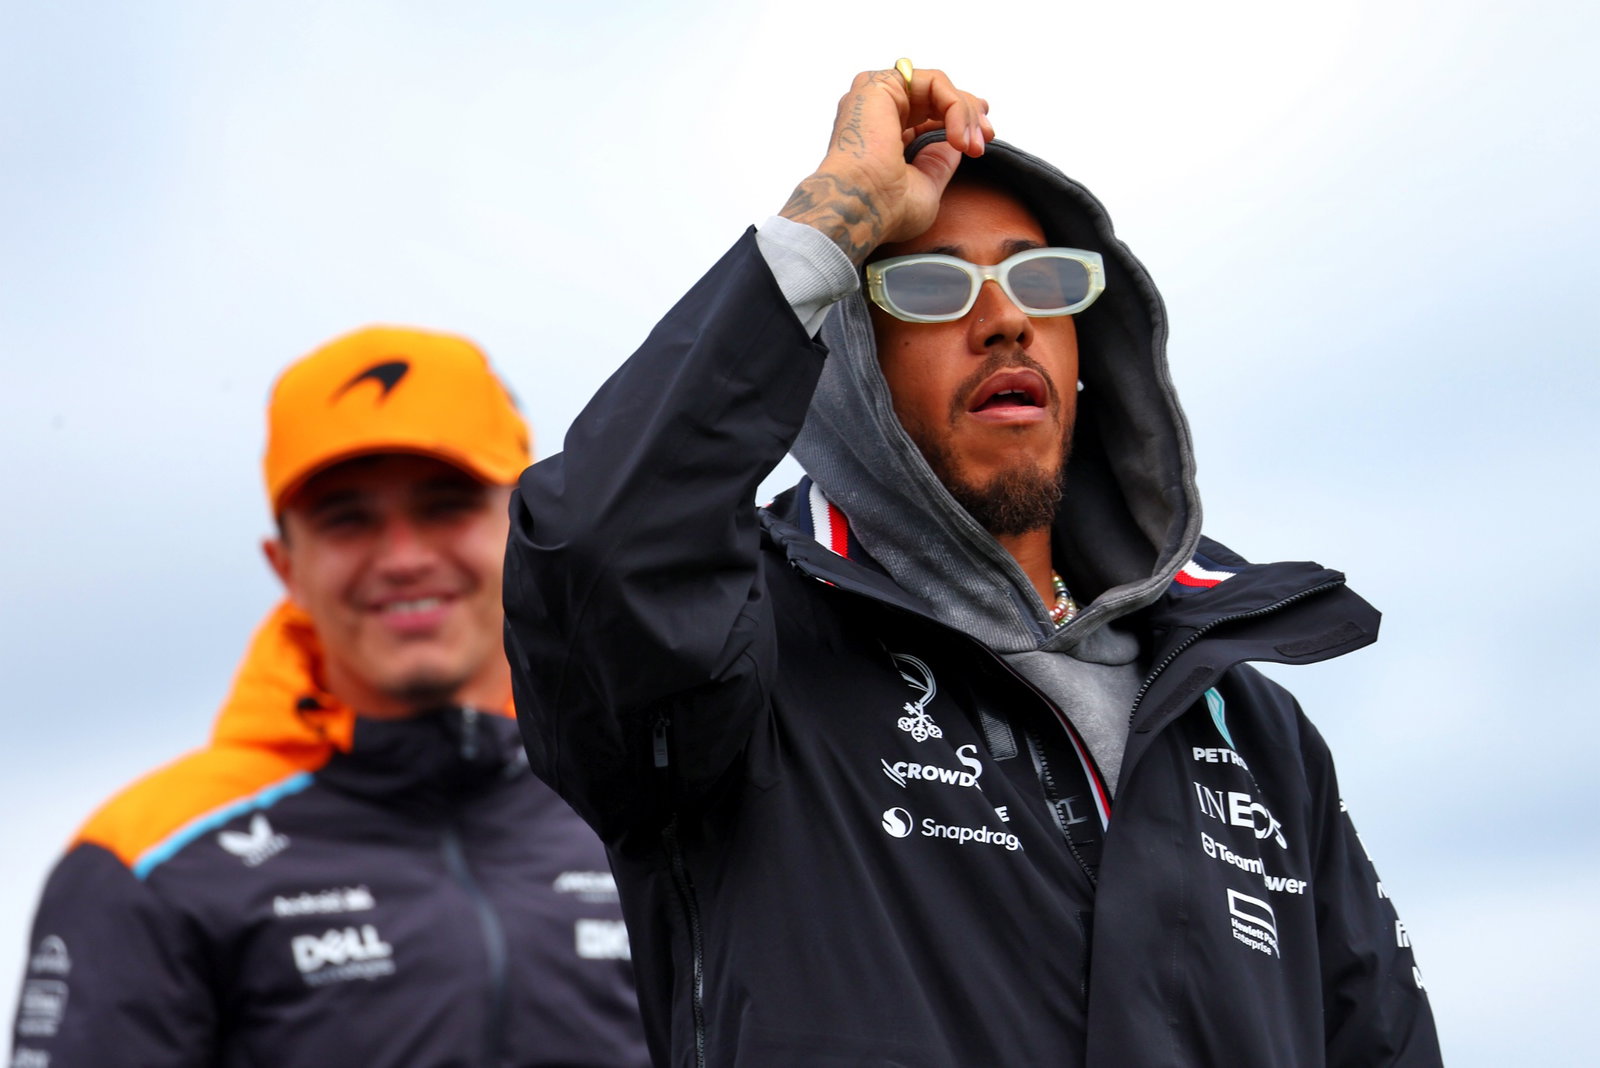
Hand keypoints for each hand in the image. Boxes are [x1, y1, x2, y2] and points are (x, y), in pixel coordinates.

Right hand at [779, 67, 992, 265]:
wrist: (862, 208)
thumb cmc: (886, 210)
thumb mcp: (927, 186)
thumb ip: (940, 161)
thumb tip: (957, 142)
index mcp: (884, 136)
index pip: (929, 116)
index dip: (961, 123)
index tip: (981, 143)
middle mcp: (878, 113)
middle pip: (935, 96)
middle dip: (969, 113)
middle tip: (986, 136)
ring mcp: (876, 97)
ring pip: (937, 87)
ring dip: (965, 112)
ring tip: (973, 142)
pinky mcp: (879, 84)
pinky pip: (933, 82)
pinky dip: (954, 106)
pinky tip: (958, 136)